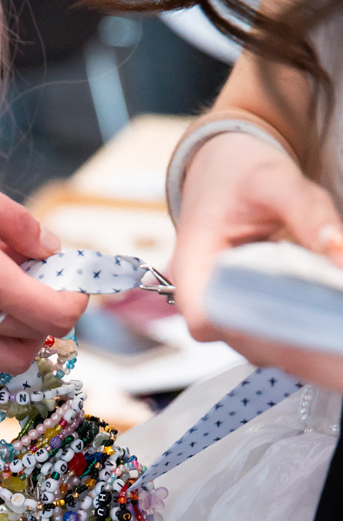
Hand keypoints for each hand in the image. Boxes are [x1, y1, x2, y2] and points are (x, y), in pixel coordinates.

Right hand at [0, 159, 88, 368]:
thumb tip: (50, 247)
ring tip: (4, 297)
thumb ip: (14, 219)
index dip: (75, 298)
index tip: (67, 276)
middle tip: (28, 273)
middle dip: (47, 310)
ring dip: (20, 336)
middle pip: (37, 340)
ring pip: (6, 363)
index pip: (56, 314)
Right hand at [172, 131, 342, 388]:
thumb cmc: (236, 176)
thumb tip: (338, 247)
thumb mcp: (276, 180)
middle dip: (287, 341)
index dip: (245, 329)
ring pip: (259, 346)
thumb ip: (310, 212)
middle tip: (328, 325)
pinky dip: (301, 333)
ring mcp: (226, 312)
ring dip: (296, 341)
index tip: (292, 320)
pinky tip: (325, 319)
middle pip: (239, 341)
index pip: (205, 320)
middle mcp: (204, 298)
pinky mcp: (247, 316)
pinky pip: (273, 338)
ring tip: (329, 323)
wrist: (224, 174)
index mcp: (192, 265)